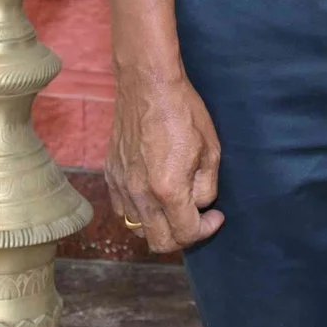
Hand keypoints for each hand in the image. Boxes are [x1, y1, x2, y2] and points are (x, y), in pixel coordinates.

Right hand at [106, 66, 225, 253]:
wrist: (147, 84)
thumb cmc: (184, 112)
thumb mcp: (211, 149)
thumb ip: (206, 186)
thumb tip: (200, 205)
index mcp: (168, 189)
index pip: (186, 234)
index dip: (206, 229)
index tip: (216, 216)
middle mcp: (139, 194)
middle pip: (159, 242)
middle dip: (183, 236)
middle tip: (197, 218)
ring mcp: (120, 186)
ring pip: (138, 229)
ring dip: (160, 225)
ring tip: (176, 206)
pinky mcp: (110, 175)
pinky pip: (123, 209)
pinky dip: (140, 211)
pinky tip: (155, 193)